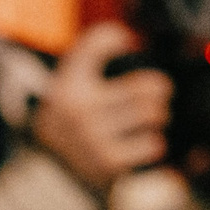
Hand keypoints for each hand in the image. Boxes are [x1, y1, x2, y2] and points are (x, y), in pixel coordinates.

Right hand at [32, 23, 172, 191]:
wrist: (50, 172)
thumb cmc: (70, 117)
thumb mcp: (68, 81)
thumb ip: (92, 51)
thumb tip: (129, 38)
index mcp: (68, 82)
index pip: (99, 41)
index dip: (116, 37)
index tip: (126, 42)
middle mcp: (79, 108)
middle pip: (147, 86)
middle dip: (159, 89)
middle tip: (158, 92)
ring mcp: (94, 137)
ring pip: (153, 114)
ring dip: (158, 115)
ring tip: (152, 117)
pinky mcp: (109, 162)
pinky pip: (153, 145)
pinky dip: (153, 143)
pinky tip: (143, 143)